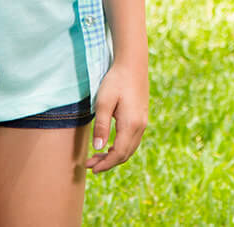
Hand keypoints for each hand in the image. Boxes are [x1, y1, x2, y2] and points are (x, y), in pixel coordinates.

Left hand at [86, 54, 148, 172]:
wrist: (132, 64)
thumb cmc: (116, 81)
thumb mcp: (104, 102)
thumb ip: (101, 126)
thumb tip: (98, 147)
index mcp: (131, 124)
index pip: (118, 153)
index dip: (105, 164)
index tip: (91, 169)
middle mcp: (140, 126)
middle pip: (125, 154)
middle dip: (108, 163)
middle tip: (90, 164)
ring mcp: (143, 122)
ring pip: (130, 148)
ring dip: (114, 156)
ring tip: (97, 157)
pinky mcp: (142, 118)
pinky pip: (132, 140)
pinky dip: (121, 148)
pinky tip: (110, 145)